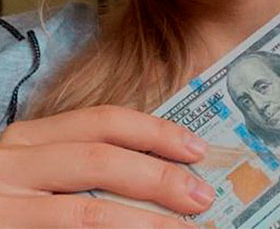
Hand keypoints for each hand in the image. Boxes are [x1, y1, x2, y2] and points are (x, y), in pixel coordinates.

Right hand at [0, 105, 214, 227]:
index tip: (195, 148)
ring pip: (88, 211)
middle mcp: (15, 164)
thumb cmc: (12, 195)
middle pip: (102, 159)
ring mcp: (5, 206)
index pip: (104, 120)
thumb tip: (158, 168)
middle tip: (201, 195)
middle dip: (159, 176)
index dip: (155, 131)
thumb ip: (85, 162)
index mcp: (31, 137)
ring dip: (145, 223)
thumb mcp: (41, 167)